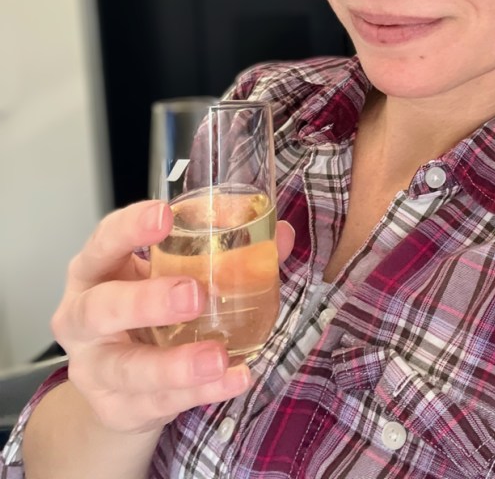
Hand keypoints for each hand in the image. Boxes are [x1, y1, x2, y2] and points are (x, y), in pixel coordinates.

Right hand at [51, 200, 294, 435]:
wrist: (118, 385)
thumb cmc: (147, 311)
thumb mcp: (171, 274)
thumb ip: (225, 251)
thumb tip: (280, 235)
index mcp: (97, 271)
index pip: (103, 241)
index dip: (129, 228)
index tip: (165, 216)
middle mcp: (84, 318)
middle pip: (102, 308)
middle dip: (147, 301)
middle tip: (193, 294)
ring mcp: (95, 368)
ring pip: (126, 369)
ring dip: (175, 364)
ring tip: (218, 357)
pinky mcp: (117, 408)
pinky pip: (158, 403)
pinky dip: (198, 394)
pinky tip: (233, 379)